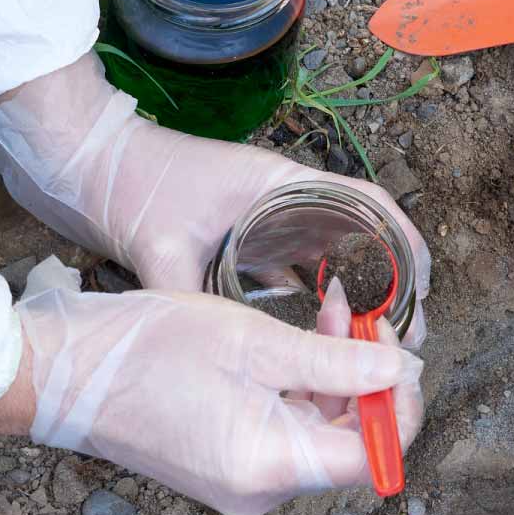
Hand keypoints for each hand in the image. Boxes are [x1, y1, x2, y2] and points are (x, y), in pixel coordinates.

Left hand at [0, 51, 430, 346]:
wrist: (89, 163)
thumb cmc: (131, 186)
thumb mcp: (162, 247)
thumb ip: (189, 295)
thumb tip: (220, 351)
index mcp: (281, 183)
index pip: (368, 204)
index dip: (406, 244)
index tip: (424, 288)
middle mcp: (283, 196)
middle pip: (358, 234)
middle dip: (387, 280)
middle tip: (402, 334)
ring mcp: (264, 215)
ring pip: (328, 252)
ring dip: (352, 290)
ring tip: (368, 342)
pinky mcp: (244, 233)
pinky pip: (294, 264)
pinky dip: (312, 293)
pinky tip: (318, 333)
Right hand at [0, 285, 422, 514]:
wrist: (61, 374)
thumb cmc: (144, 351)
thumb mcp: (253, 342)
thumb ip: (336, 360)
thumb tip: (400, 370)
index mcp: (269, 469)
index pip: (372, 457)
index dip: (400, 406)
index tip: (402, 352)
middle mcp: (260, 492)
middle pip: (348, 443)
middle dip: (368, 377)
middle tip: (363, 313)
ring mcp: (241, 482)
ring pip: (318, 430)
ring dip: (336, 372)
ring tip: (331, 307)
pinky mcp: (226, 463)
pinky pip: (284, 428)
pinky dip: (301, 385)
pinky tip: (301, 336)